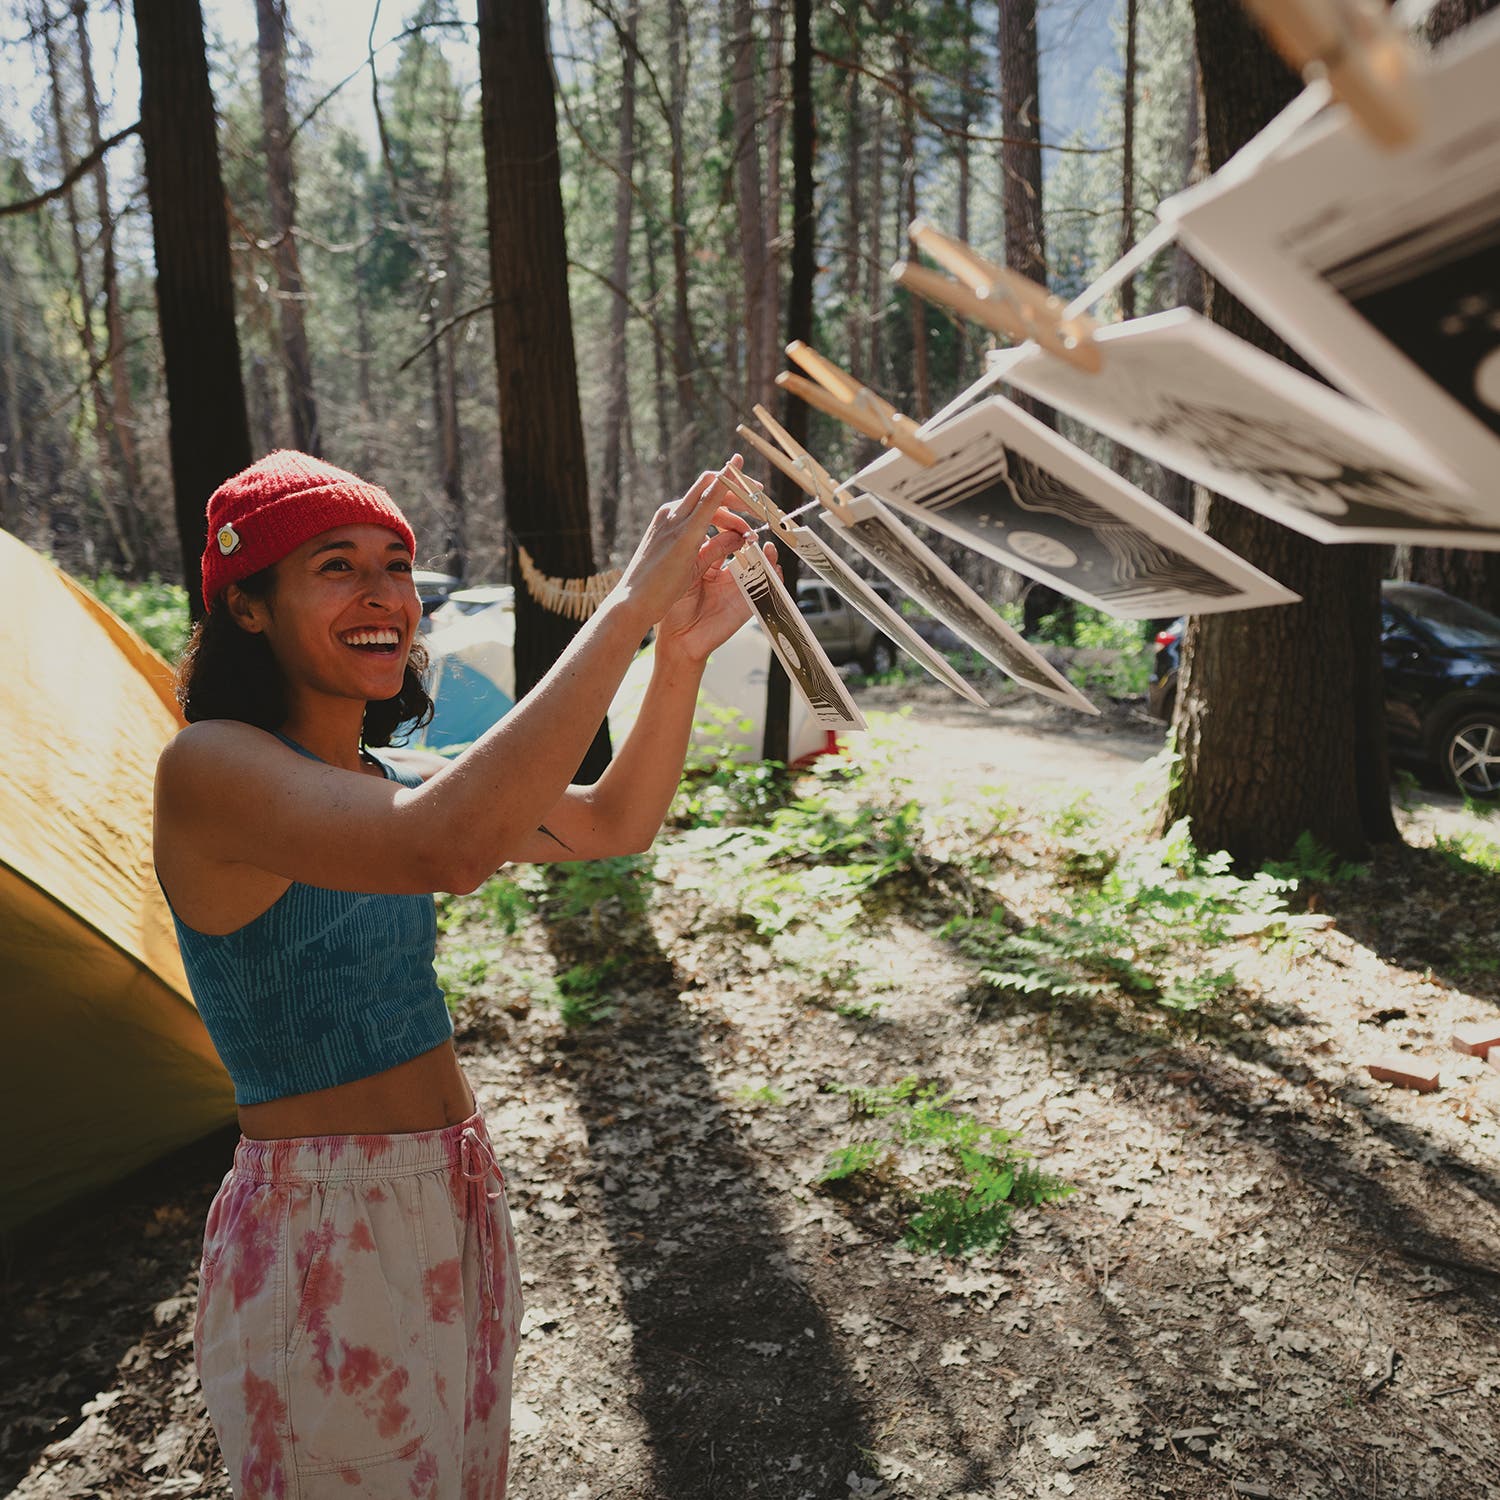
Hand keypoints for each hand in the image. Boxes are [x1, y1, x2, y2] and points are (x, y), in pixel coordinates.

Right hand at [613, 465, 753, 630]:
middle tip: (759, 495)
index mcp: (670, 519)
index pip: (702, 494)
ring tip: (758, 513)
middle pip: (709, 484)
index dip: (727, 489)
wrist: (632, 602)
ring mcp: (676, 520)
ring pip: (712, 489)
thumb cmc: (656, 588)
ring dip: (739, 494)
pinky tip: (736, 474)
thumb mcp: (691, 563)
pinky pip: (709, 501)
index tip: (748, 494)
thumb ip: (713, 548)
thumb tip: (736, 538)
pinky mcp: (684, 532)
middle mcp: (672, 513)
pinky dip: (724, 485)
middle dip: (737, 484)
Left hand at [656, 536, 780, 666]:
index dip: (728, 524)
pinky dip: (774, 577)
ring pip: (756, 565)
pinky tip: (774, 568)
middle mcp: (723, 572)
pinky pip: (765, 588)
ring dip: (765, 555)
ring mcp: (736, 587)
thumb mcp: (689, 573)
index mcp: (705, 561)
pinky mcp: (746, 603)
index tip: (733, 514)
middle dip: (748, 537)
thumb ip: (709, 553)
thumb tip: (730, 532)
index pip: (721, 536)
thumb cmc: (674, 609)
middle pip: (742, 548)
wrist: (679, 640)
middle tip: (750, 531)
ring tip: (768, 548)